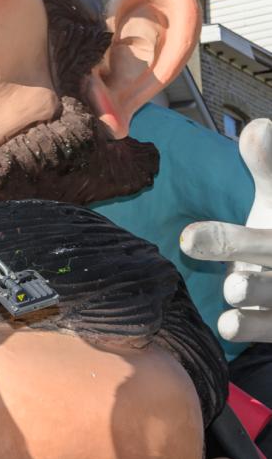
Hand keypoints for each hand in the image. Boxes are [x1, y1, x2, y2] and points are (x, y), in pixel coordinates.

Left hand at [181, 118, 271, 341]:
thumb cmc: (271, 238)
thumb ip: (266, 166)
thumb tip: (261, 127)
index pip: (270, 209)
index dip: (246, 210)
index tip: (218, 194)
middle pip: (271, 250)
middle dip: (239, 245)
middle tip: (194, 239)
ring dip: (255, 292)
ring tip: (231, 287)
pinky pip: (270, 331)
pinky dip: (250, 328)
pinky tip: (226, 324)